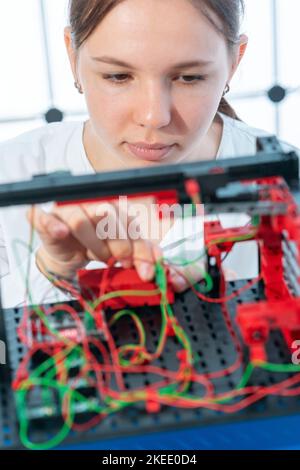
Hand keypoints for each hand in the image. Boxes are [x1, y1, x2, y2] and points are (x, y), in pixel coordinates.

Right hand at [27, 199, 160, 281]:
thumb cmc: (96, 247)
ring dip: (93, 244)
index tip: (144, 269)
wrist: (68, 255)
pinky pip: (47, 219)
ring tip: (97, 257)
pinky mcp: (48, 220)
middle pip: (107, 217)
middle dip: (119, 245)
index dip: (139, 246)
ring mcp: (68, 210)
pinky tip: (61, 232)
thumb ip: (142, 252)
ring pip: (81, 220)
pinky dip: (54, 226)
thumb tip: (159, 260)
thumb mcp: (123, 251)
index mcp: (113, 208)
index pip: (130, 223)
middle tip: (120, 262)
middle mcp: (91, 204)